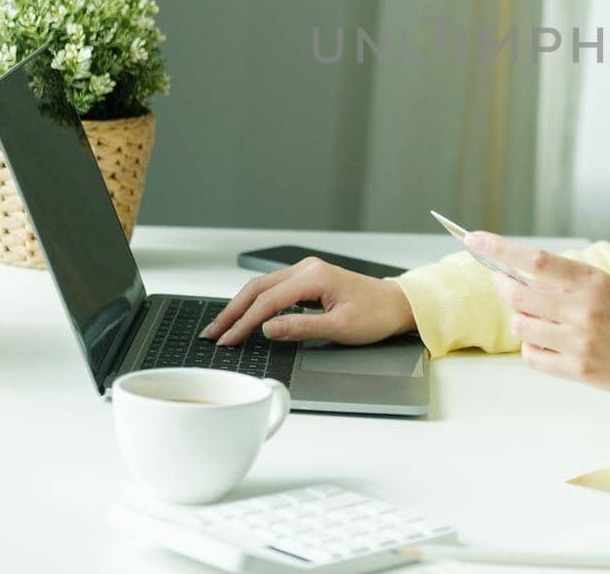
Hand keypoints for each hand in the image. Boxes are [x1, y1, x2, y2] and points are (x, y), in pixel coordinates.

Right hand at [198, 258, 415, 345]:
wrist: (397, 304)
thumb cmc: (375, 315)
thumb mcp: (339, 328)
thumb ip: (301, 328)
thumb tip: (267, 329)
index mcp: (314, 277)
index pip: (268, 301)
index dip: (244, 322)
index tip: (227, 339)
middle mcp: (307, 269)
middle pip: (258, 288)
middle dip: (232, 311)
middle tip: (212, 333)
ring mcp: (307, 272)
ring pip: (263, 286)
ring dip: (240, 306)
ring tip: (222, 326)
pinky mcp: (308, 279)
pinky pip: (273, 288)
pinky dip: (255, 302)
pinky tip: (245, 315)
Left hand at [467, 231, 609, 398]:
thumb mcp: (598, 284)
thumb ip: (559, 279)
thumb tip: (510, 274)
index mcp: (590, 281)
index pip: (536, 259)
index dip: (500, 248)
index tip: (474, 239)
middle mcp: (584, 310)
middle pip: (519, 296)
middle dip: (502, 286)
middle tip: (501, 281)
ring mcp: (579, 342)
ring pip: (520, 327)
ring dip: (519, 319)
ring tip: (535, 317)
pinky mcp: (577, 370)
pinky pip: (531, 355)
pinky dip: (531, 346)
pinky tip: (546, 341)